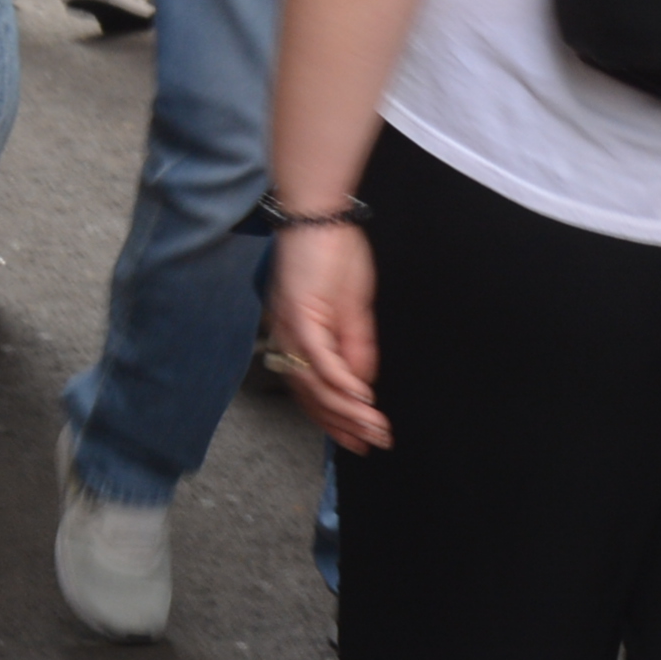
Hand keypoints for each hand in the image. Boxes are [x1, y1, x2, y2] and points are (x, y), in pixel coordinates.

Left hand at [266, 217, 384, 449]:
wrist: (318, 215)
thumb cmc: (333, 254)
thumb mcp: (352, 308)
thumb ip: (356, 347)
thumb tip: (362, 385)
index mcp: (295, 337)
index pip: (310, 391)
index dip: (334, 420)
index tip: (358, 441)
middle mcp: (286, 337)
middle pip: (310, 395)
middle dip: (343, 425)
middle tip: (371, 444)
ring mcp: (291, 327)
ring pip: (315, 383)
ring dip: (348, 410)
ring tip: (374, 427)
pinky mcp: (300, 313)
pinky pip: (319, 358)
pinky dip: (341, 381)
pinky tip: (360, 398)